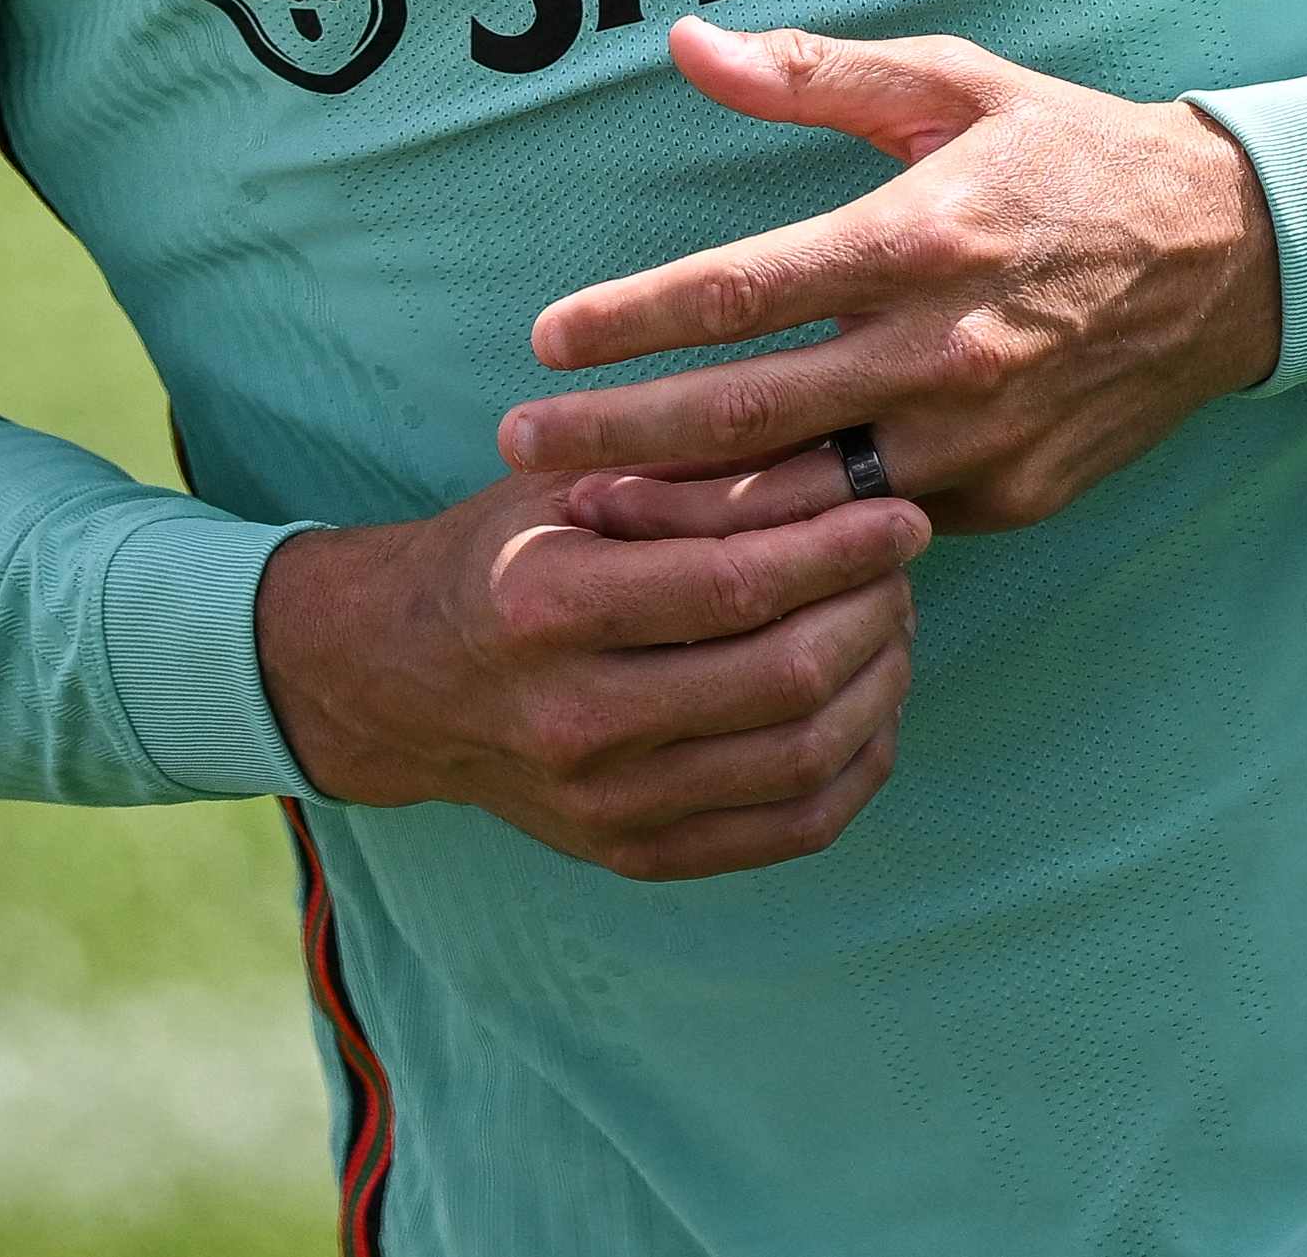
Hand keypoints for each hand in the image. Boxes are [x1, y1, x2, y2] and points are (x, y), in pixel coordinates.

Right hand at [253, 452, 926, 881]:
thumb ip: (692, 469)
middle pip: (782, 678)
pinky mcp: (635, 855)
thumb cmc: (504, 554)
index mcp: (546, 605)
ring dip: (880, 683)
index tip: (902, 513)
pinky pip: (792, 829)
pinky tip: (873, 704)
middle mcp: (571, 717)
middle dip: (873, 610)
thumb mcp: (569, 483)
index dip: (840, 548)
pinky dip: (858, 764)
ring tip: (894, 621)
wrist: (402, 680)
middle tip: (904, 563)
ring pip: (802, 758)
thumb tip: (842, 451)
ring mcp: (605, 804)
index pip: (734, 585)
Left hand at [493, 17, 1281, 531]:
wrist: (1232, 258)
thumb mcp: (951, 85)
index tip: (543, 342)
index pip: (741, 292)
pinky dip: (793, 540)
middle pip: (748, 415)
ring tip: (587, 512)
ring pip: (804, 502)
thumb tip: (688, 39)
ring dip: (685, 514)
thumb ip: (813, 73)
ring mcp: (982, 440)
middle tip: (516, 451)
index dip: (631, 320)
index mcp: (920, 237)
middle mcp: (947, 348)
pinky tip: (713, 539)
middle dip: (617, 439)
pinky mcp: (1012, 499)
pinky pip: (879, 531)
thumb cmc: (1067, 156)